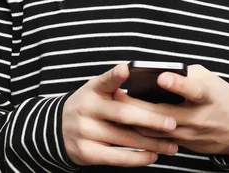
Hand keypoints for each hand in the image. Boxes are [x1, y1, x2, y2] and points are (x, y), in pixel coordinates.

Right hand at [62, 63, 178, 166]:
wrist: (56, 129)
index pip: (105, 80)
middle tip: (171, 123)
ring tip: (172, 146)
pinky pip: (117, 158)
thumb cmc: (89, 105)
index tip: (126, 69)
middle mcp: (87, 108)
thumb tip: (152, 84)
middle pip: (123, 114)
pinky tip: (153, 156)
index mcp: (93, 89)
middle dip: (150, 119)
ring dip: (151, 144)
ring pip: (124, 139)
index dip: (115, 76)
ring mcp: (85, 131)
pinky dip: (137, 159)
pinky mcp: (86, 152)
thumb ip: (115, 88)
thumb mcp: (96, 91)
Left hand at [113, 64, 228, 155]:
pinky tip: (128, 120)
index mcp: (207, 96)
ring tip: (117, 105)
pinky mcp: (184, 146)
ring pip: (155, 130)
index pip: (193, 89)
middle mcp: (197, 118)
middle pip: (162, 114)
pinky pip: (158, 139)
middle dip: (138, 104)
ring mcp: (189, 135)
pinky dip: (143, 129)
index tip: (162, 76)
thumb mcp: (210, 78)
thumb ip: (186, 74)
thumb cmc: (222, 96)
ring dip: (135, 119)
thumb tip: (157, 72)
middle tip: (117, 93)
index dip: (178, 83)